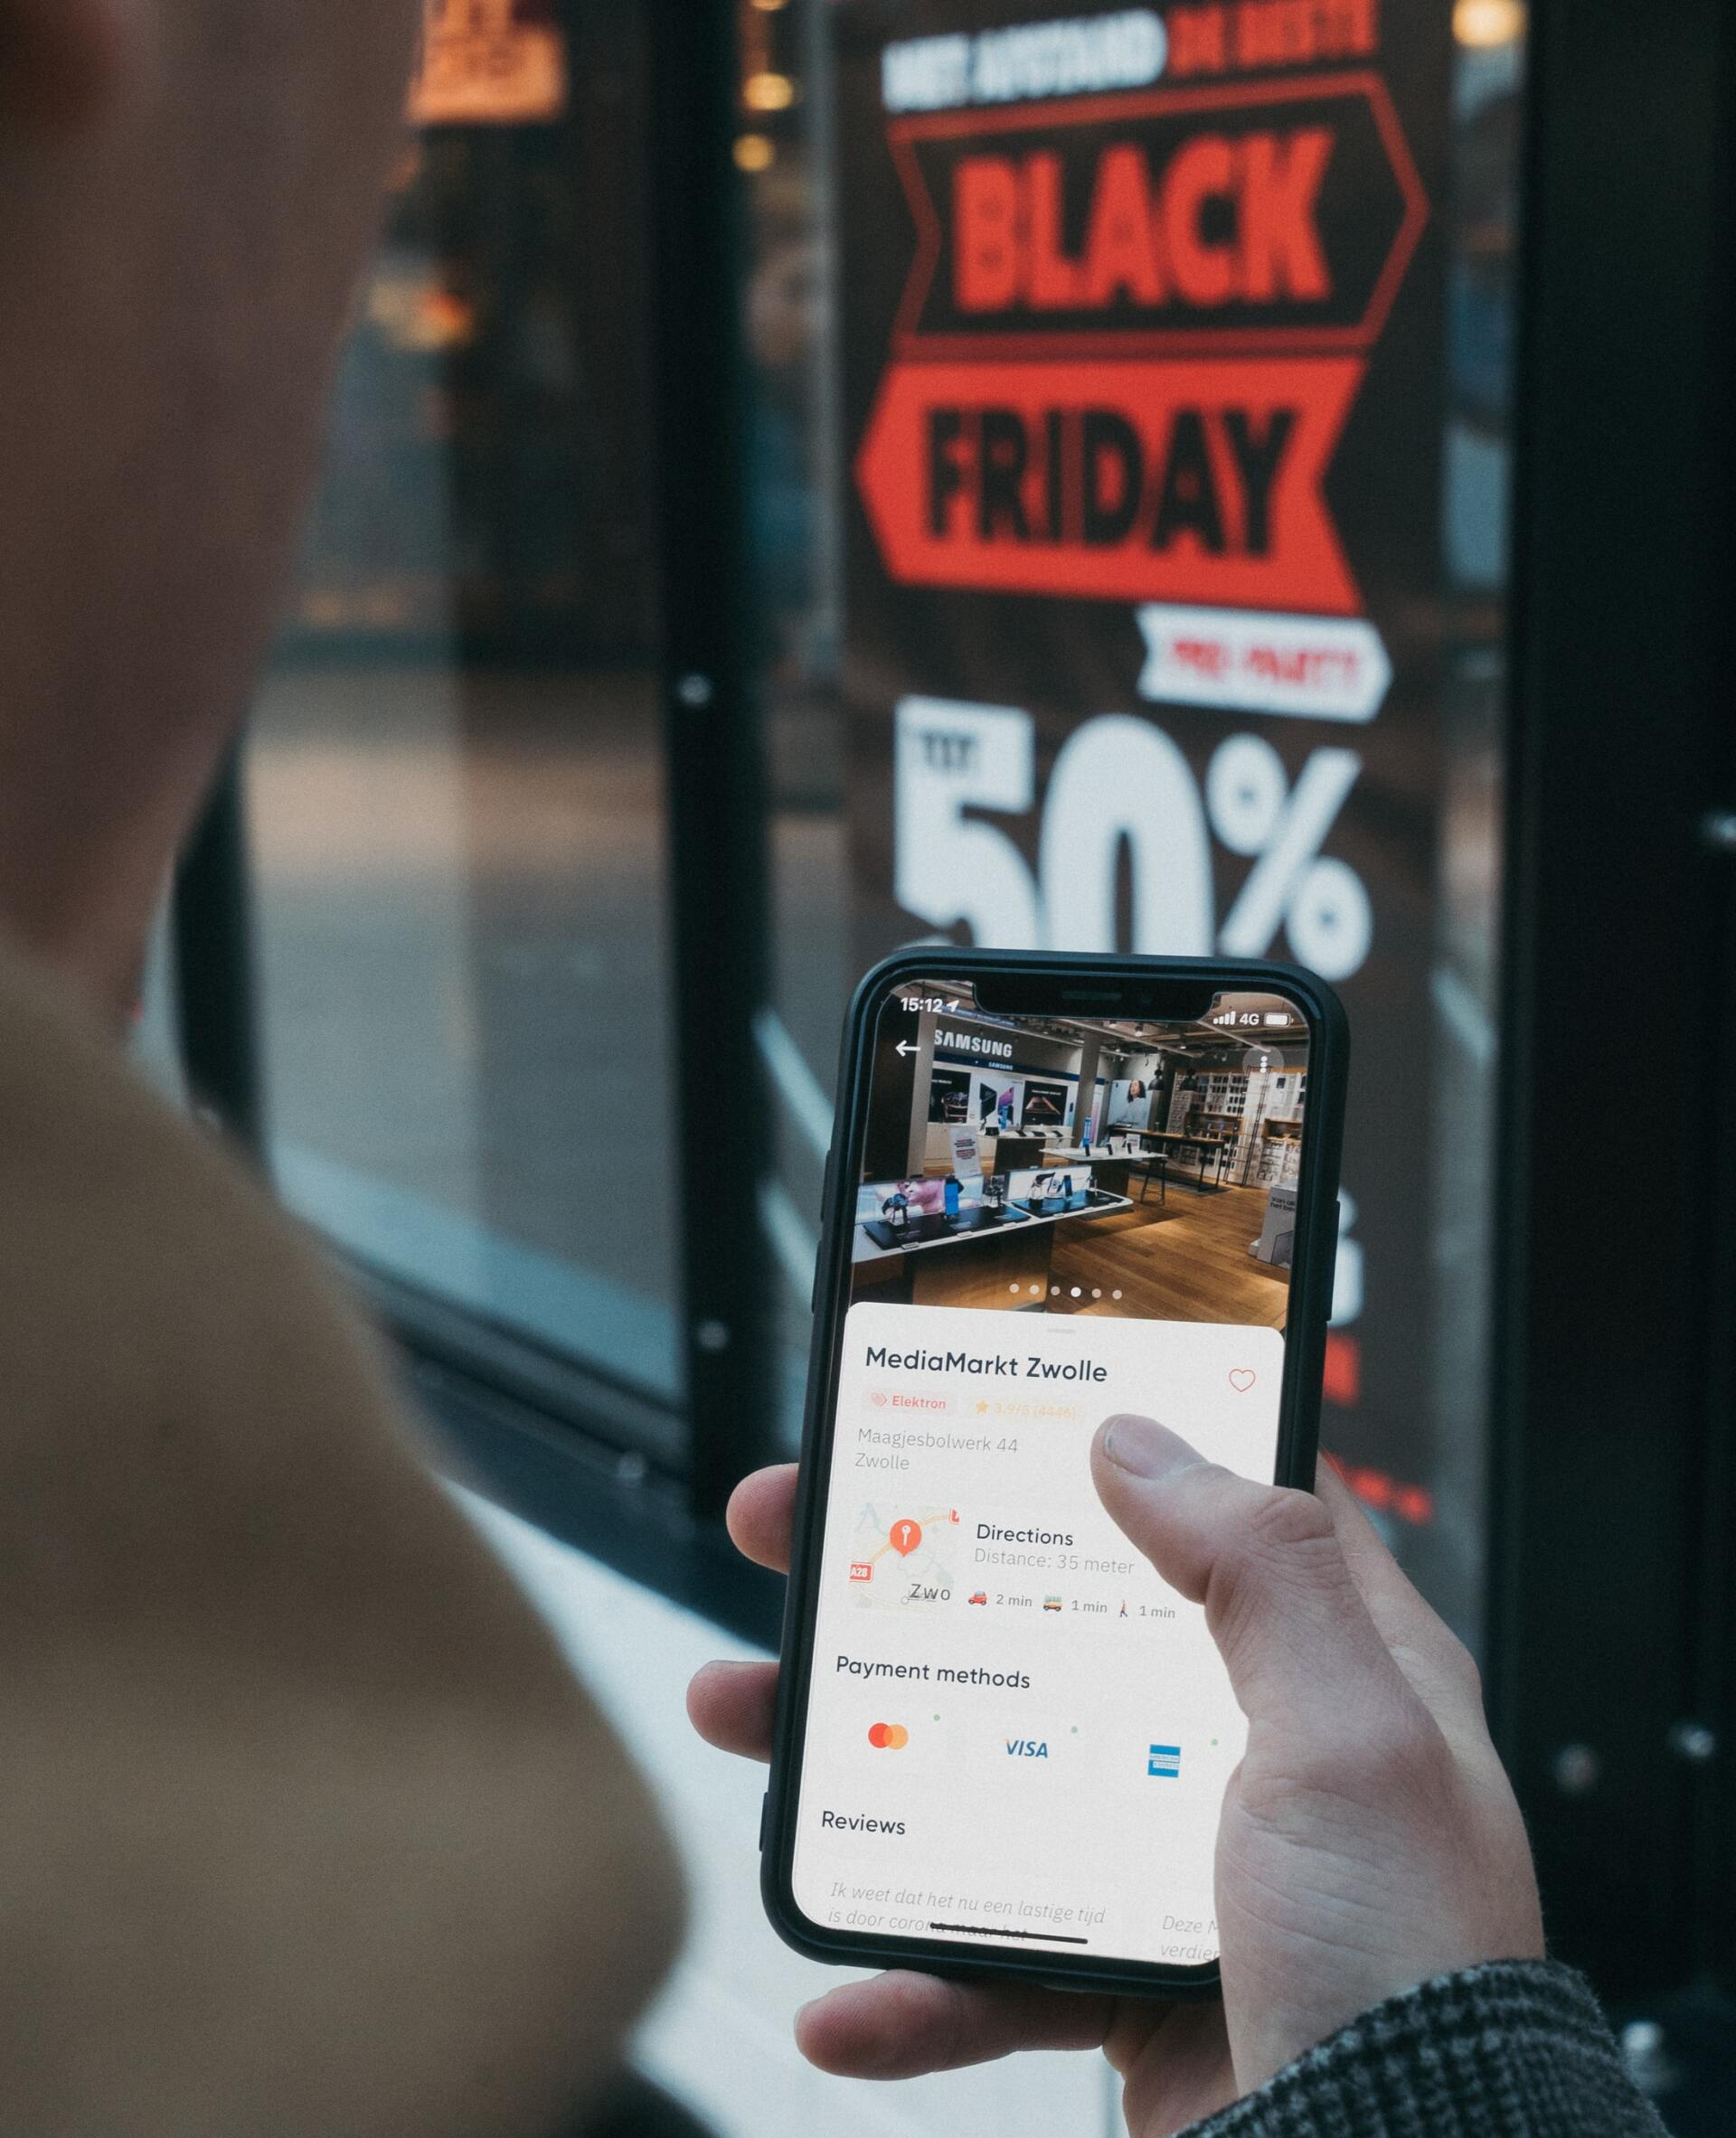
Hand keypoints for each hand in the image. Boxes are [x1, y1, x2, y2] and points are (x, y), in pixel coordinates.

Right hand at [688, 1424, 1542, 2136]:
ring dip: (856, 1757)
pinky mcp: (1120, 1976)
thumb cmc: (1408, 1970)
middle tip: (796, 1538)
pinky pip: (987, 1960)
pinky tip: (846, 1996)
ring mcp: (1173, 1863)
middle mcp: (1246, 1750)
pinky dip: (908, 1977)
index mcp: (1324, 1667)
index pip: (1196, 1508)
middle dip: (908, 1582)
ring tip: (746, 1719)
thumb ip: (1257, 1573)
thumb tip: (1141, 1441)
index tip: (967, 1415)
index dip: (1081, 1450)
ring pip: (985, 1775)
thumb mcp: (1350, 1736)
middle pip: (1047, 1627)